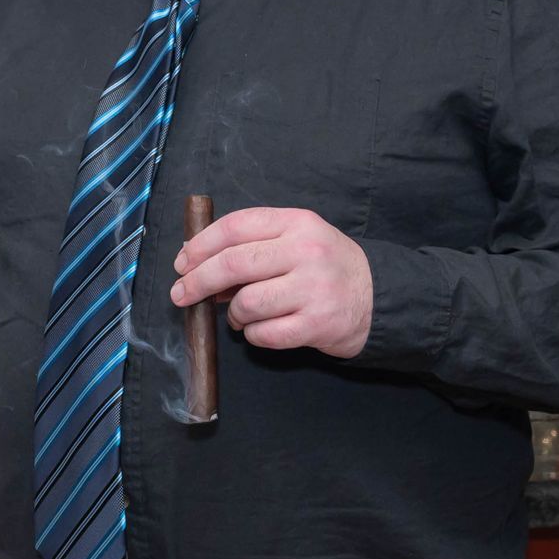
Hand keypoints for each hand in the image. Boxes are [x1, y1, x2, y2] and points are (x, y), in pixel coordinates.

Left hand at [169, 206, 372, 358]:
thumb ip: (253, 245)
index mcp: (297, 223)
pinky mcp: (318, 324)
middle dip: (198, 281)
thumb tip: (196, 262)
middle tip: (181, 294)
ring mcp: (314, 289)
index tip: (182, 262)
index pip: (235, 227)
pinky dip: (252, 334)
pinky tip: (260, 329)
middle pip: (233, 264)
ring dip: (232, 314)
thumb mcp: (296, 240)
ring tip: (239, 315)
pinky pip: (263, 334)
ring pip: (245, 303)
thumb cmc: (325, 267)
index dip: (200, 245)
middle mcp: (306, 251)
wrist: (378, 297)